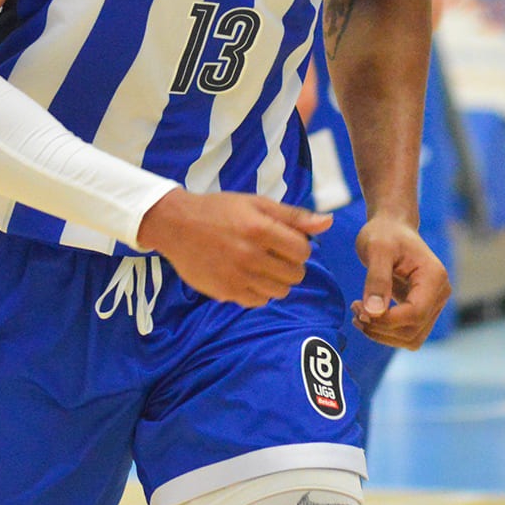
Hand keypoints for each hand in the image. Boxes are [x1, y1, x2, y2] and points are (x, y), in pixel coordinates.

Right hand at [137, 189, 330, 307]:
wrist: (175, 224)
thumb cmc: (219, 210)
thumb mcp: (257, 203)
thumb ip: (294, 216)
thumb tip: (328, 223)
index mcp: (261, 229)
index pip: (304, 251)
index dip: (300, 246)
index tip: (286, 240)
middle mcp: (251, 255)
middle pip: (295, 274)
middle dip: (290, 264)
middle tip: (273, 253)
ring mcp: (238, 277)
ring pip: (280, 291)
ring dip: (277, 280)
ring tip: (261, 265)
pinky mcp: (226, 292)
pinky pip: (259, 301)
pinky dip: (259, 291)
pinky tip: (247, 275)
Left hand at [351, 215, 449, 348]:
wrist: (392, 228)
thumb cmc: (384, 234)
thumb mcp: (376, 249)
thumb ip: (376, 280)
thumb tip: (374, 313)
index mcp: (434, 278)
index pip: (415, 314)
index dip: (386, 320)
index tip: (360, 309)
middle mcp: (440, 295)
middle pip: (413, 331)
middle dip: (380, 328)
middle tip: (356, 310)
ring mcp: (433, 305)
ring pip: (410, 339)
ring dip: (381, 334)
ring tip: (358, 314)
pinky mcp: (421, 311)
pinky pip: (406, 334)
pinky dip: (384, 332)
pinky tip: (366, 316)